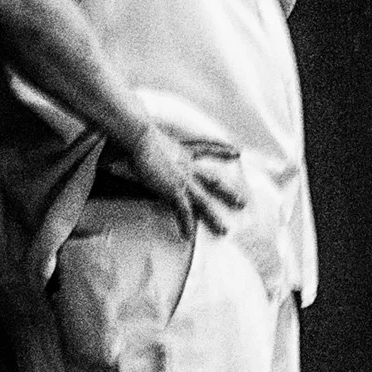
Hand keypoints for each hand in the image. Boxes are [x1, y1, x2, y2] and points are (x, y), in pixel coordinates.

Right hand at [129, 124, 245, 237]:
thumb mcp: (148, 138)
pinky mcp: (174, 189)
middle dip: (228, 191)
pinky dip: (186, 224)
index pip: (207, 149)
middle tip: (243, 202)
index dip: (223, 151)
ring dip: (214, 216)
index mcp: (183, 152)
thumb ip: (147, 143)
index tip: (237, 151)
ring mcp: (183, 178)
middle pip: (213, 180)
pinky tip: (187, 236)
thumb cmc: (138, 134)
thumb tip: (127, 142)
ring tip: (225, 231)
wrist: (140, 136)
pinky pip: (183, 211)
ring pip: (204, 201)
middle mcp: (187, 165)